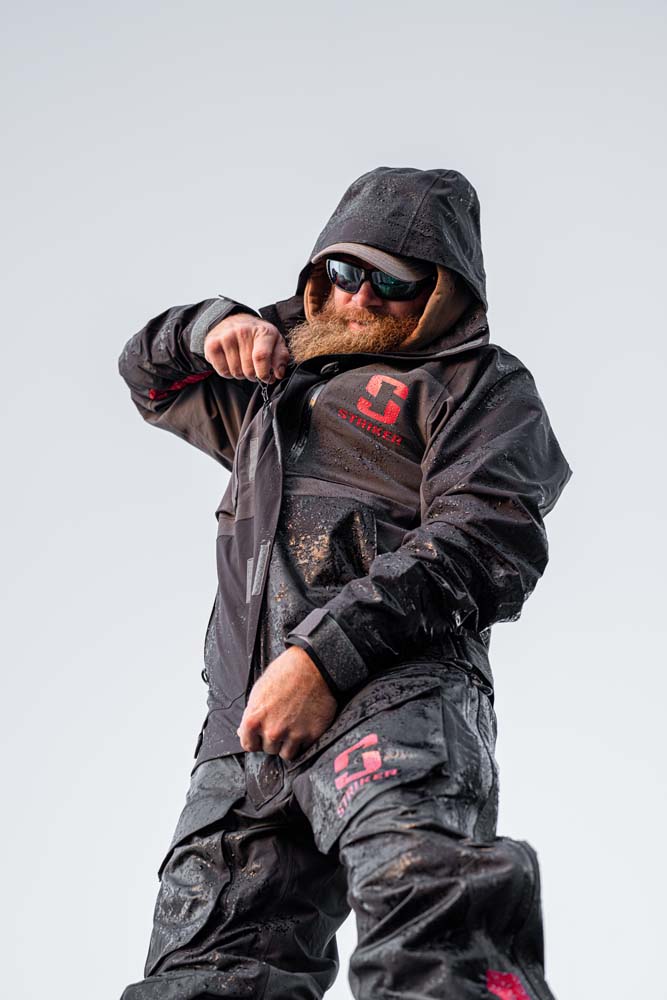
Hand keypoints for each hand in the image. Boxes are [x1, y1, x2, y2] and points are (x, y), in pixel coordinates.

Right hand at [204, 312, 290, 382]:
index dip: (264, 373)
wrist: (234, 321)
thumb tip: (278, 374)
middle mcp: (243, 331)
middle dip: (253, 375)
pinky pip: (222, 371)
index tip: (266, 377)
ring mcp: (226, 336)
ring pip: (235, 372)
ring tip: (241, 362)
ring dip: (240, 373)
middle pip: (249, 370)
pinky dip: (227, 372)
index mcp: (263, 331)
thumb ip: (281, 358)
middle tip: (253, 367)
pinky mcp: (212, 344)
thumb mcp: (275, 343)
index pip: (261, 357)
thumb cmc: (257, 336)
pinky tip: (230, 362)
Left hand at [237, 646, 336, 760]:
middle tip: (282, 724)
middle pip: (268, 750)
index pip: (248, 745)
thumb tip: (243, 731)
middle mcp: (272, 730)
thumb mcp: (259, 691)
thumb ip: (250, 714)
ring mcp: (292, 734)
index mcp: (254, 719)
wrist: (312, 666)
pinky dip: (305, 740)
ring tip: (293, 727)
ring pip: (286, 754)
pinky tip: (305, 725)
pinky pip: (304, 748)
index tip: (260, 737)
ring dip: (289, 744)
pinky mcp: (311, 734)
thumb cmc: (284, 674)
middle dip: (273, 740)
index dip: (255, 740)